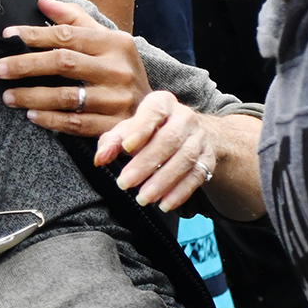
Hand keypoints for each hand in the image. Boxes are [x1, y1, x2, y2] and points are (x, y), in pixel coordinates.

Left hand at [0, 0, 151, 135]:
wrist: (152, 113)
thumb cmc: (119, 69)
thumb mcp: (107, 40)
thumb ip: (75, 19)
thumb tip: (42, 2)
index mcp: (114, 43)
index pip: (68, 35)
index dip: (35, 35)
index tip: (8, 36)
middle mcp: (117, 69)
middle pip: (63, 63)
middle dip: (26, 65)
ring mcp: (116, 99)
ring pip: (66, 96)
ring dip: (32, 96)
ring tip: (7, 96)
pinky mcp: (113, 126)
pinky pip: (75, 123)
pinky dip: (50, 120)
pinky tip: (31, 115)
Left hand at [94, 91, 217, 210]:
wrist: (189, 135)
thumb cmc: (151, 131)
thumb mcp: (129, 130)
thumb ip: (112, 142)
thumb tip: (100, 159)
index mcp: (163, 103)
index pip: (153, 112)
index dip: (140, 129)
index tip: (126, 147)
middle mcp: (185, 117)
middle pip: (168, 140)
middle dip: (145, 163)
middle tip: (125, 183)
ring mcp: (199, 138)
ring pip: (184, 159)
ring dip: (162, 181)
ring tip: (143, 198)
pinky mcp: (208, 159)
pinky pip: (197, 176)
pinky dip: (180, 192)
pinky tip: (165, 204)